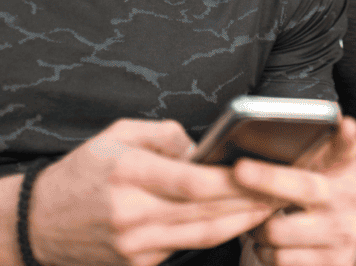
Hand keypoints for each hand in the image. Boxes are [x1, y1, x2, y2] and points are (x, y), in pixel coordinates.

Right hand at [27, 119, 276, 265]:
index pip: (193, 182)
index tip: (263, 170)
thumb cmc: (86, 169)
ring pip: (202, 235)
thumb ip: (167, 135)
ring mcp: (136, 245)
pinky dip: (216, 234)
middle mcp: (134, 214)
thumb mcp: (121, 134)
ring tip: (272, 206)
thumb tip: (204, 147)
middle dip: (249, 201)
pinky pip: (186, 246)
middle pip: (205, 211)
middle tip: (283, 189)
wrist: (40, 222)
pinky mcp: (138, 264)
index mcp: (131, 174)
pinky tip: (240, 220)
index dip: (232, 180)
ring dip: (242, 221)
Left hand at [235, 116, 355, 265]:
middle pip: (304, 187)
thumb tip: (330, 111)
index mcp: (345, 171)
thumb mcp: (332, 169)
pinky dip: (266, 253)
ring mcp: (339, 237)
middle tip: (240, 169)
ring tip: (258, 220)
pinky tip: (270, 244)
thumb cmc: (328, 198)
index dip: (346, 137)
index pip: (347, 149)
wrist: (349, 244)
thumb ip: (328, 144)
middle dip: (268, 178)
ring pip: (279, 230)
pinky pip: (280, 260)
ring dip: (257, 228)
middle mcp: (347, 202)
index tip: (345, 124)